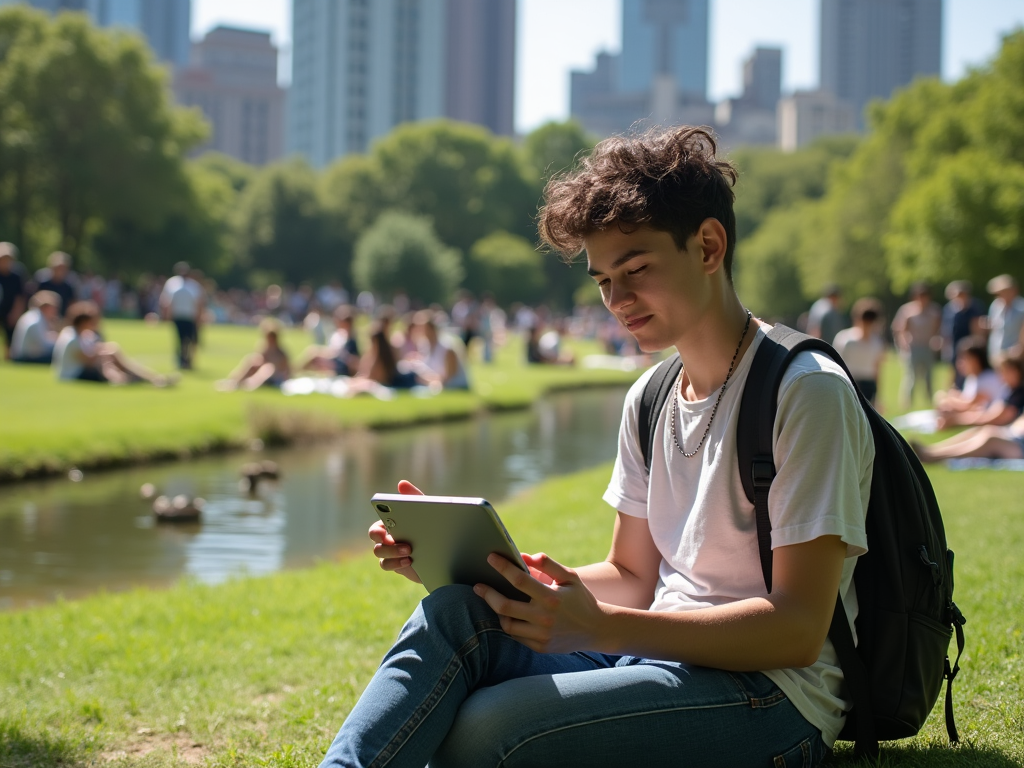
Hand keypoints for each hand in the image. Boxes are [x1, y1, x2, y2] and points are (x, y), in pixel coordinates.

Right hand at [368, 479, 422, 583]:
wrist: (444, 546)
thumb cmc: (429, 523)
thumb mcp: (424, 509)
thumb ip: (413, 496)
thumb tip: (402, 483)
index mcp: (389, 526)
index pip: (376, 529)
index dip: (376, 531)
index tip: (383, 532)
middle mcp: (387, 540)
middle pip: (376, 543)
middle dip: (383, 542)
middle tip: (392, 541)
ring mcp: (391, 554)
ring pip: (380, 555)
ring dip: (392, 552)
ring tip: (409, 550)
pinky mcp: (398, 565)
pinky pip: (388, 565)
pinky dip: (396, 563)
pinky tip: (409, 560)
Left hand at [474, 552, 605, 653]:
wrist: (596, 630)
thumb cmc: (580, 599)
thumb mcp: (569, 577)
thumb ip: (548, 564)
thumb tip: (525, 556)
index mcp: (551, 597)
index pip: (519, 580)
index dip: (502, 567)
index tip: (490, 557)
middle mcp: (544, 618)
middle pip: (505, 606)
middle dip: (488, 594)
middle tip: (477, 585)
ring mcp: (541, 635)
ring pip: (507, 624)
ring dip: (496, 610)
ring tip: (491, 599)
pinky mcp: (539, 647)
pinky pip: (516, 636)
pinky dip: (508, 624)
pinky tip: (505, 614)